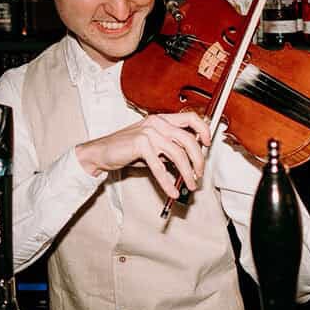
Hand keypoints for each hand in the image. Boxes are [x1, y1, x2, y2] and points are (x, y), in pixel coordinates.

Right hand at [75, 112, 210, 198]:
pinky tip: (172, 191)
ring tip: (190, 184)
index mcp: (162, 119)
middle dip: (198, 159)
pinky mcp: (140, 144)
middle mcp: (157, 122)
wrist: (101, 152)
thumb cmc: (127, 149)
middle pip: (188, 139)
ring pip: (178, 154)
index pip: (190, 118)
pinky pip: (159, 167)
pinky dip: (167, 182)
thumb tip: (192, 160)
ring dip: (187, 173)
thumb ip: (171, 148)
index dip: (203, 130)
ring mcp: (149, 132)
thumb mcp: (154, 146)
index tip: (208, 144)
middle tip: (200, 173)